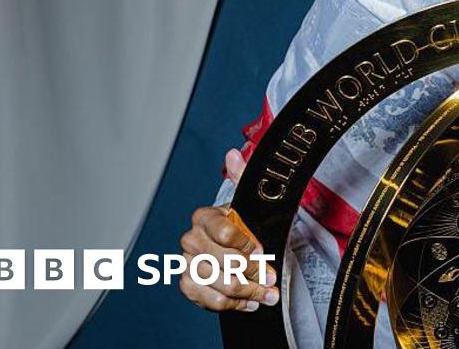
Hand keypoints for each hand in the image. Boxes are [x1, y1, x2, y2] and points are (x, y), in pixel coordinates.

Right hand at [178, 148, 279, 311]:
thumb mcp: (249, 199)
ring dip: (246, 291)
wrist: (240, 249)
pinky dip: (232, 304)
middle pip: (221, 261)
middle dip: (252, 272)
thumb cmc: (246, 223)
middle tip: (271, 276)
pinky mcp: (190, 286)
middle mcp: (191, 240)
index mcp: (204, 217)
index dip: (246, 244)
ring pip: (216, 282)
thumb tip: (234, 154)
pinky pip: (208, 299)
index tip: (263, 250)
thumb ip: (243, 176)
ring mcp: (188, 264)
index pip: (223, 233)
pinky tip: (249, 303)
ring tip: (266, 293)